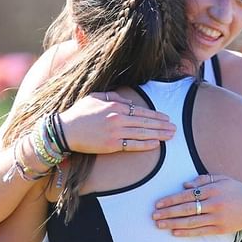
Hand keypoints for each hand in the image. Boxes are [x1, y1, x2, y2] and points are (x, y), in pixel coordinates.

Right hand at [60, 91, 175, 153]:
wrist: (65, 130)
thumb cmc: (80, 113)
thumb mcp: (96, 97)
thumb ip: (114, 97)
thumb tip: (129, 102)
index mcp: (115, 106)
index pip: (141, 110)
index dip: (156, 115)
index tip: (166, 117)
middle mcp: (118, 118)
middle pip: (146, 122)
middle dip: (162, 125)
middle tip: (175, 128)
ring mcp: (116, 132)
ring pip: (143, 133)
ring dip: (159, 134)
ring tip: (171, 136)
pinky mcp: (111, 145)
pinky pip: (133, 145)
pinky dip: (146, 144)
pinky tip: (156, 144)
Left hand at [152, 174, 241, 236]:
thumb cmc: (237, 191)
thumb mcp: (222, 179)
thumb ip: (203, 180)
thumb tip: (184, 184)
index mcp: (214, 189)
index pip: (187, 195)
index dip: (171, 199)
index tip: (158, 203)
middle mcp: (215, 203)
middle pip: (187, 209)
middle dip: (168, 212)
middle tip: (154, 215)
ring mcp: (217, 218)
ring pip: (191, 222)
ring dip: (173, 223)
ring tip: (160, 224)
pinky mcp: (220, 229)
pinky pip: (200, 231)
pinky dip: (186, 232)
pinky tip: (175, 232)